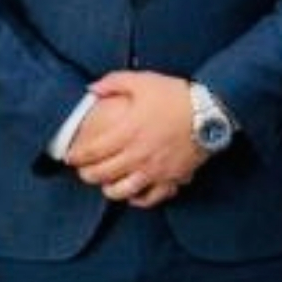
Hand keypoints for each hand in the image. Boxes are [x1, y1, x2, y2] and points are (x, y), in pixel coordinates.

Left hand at [65, 72, 206, 208]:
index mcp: (126, 132)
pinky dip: (138, 199)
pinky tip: (132, 194)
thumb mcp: (142, 81)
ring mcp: (154, 170)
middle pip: (102, 174)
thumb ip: (113, 83)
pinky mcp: (171, 178)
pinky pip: (151, 198)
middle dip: (87, 175)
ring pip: (122, 191)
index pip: (91, 153)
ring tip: (105, 184)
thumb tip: (91, 88)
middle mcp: (137, 155)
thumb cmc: (175, 95)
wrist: (211, 111)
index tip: (70, 157)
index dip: (76, 157)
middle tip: (83, 171)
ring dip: (108, 189)